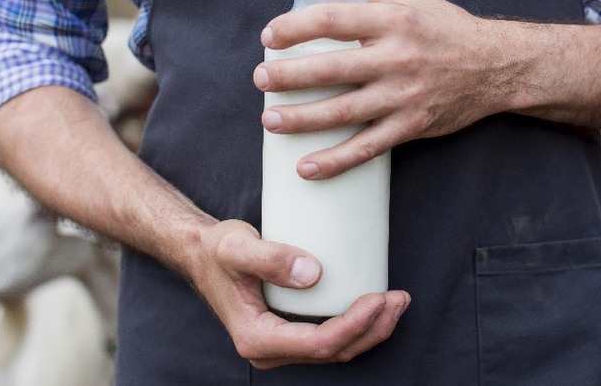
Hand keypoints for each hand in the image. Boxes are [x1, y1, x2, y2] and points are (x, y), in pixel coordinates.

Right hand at [191, 219, 410, 368]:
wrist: (201, 255)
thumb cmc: (217, 250)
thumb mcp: (236, 247)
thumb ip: (270, 258)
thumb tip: (312, 273)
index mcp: (256, 338)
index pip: (318, 344)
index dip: (354, 325)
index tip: (378, 298)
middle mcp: (269, 350)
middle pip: (334, 352)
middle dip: (373, 329)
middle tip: (399, 298)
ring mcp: (280, 346)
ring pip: (336, 350)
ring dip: (371, 330)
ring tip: (396, 302)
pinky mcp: (288, 334)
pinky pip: (329, 339)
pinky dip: (356, 325)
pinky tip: (374, 304)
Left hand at [254, 0, 511, 179]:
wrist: (496, 66)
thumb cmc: (445, 28)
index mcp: (393, 20)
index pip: (333, 20)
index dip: (295, 28)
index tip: (269, 37)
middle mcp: (397, 58)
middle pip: (331, 68)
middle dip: (288, 76)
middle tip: (260, 80)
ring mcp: (404, 95)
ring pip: (343, 112)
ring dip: (301, 119)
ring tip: (270, 121)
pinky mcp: (412, 125)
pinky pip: (368, 147)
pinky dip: (336, 160)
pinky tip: (307, 167)